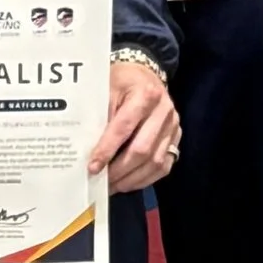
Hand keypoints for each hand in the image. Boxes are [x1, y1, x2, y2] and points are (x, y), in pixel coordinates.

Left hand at [93, 57, 179, 192]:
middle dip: (119, 170)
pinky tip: (128, 182)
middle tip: (101, 182)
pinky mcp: (176, 138)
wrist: (143, 75)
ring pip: (155, 161)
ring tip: (112, 186)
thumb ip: (99, 115)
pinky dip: (145, 179)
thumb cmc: (120, 81)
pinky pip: (164, 166)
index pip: (124, 127)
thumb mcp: (106, 88)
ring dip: (131, 178)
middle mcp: (164, 110)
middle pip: (142, 149)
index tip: (93, 167)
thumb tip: (85, 150)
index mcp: (145, 94)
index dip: (107, 149)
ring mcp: (173, 126)